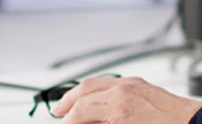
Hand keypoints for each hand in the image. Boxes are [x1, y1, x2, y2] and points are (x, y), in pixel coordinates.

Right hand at [51, 76, 201, 122]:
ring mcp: (134, 85)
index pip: (80, 112)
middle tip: (58, 114)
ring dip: (81, 94)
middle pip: (84, 92)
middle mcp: (124, 91)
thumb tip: (87, 123)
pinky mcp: (143, 84)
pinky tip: (97, 98)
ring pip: (97, 83)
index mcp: (119, 108)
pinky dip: (99, 89)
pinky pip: (113, 82)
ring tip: (72, 105)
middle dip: (68, 104)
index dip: (68, 121)